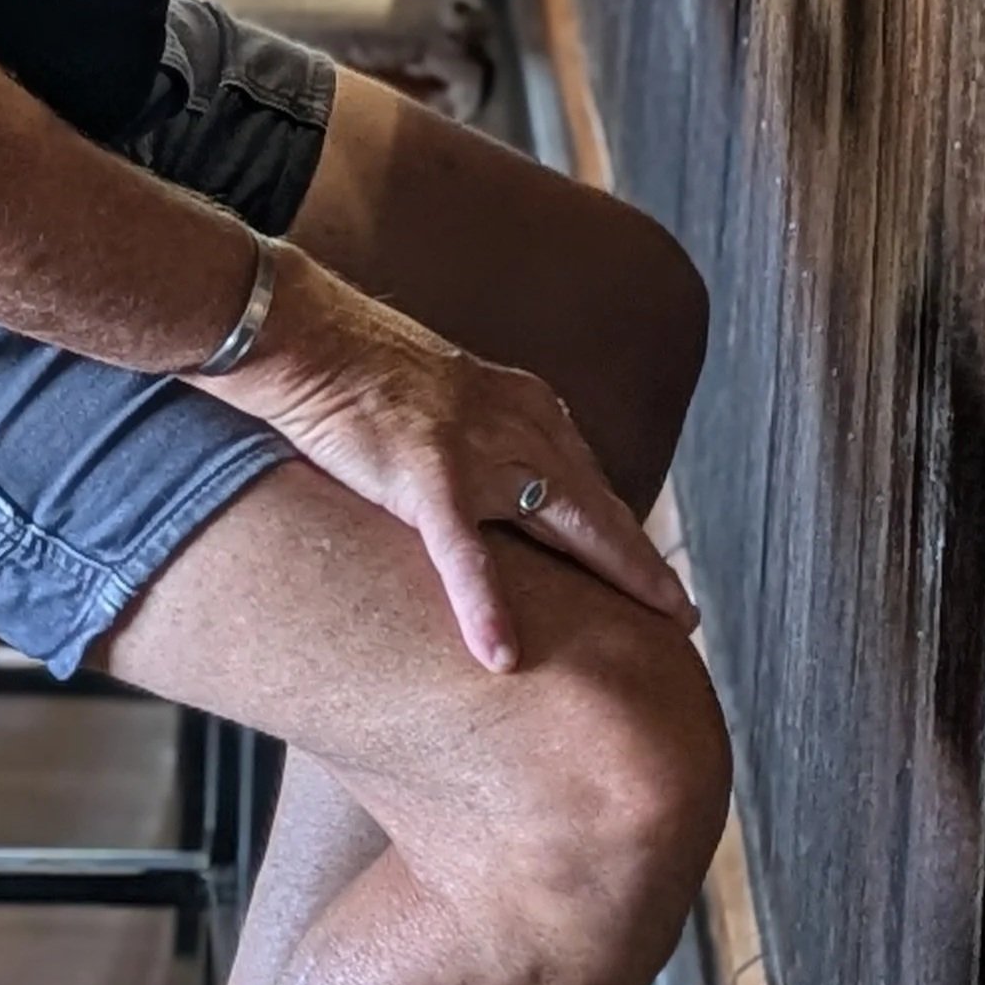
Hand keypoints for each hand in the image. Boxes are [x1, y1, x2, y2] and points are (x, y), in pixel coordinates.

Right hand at [206, 247, 696, 673]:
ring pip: (563, 524)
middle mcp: (513, 422)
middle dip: (643, 563)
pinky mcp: (424, 474)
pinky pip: (462, 552)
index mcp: (518, 402)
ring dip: (612, 581)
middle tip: (683, 617)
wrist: (301, 331)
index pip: (585, 476)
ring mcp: (474, 447)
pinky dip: (485, 604)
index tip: (647, 572)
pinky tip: (500, 653)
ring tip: (651, 638)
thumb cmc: (353, 365)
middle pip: (597, 504)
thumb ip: (476, 436)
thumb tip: (493, 489)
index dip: (620, 527)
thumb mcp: (440, 395)